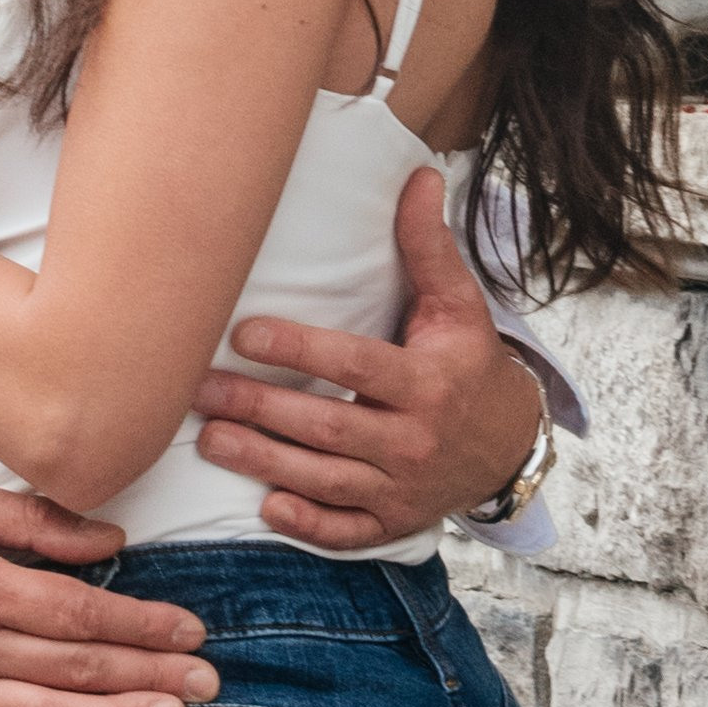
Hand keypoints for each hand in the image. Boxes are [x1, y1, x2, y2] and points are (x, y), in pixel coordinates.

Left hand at [193, 164, 540, 549]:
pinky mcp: (392, 523)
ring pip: (325, 480)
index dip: (299, 350)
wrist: (509, 446)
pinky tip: (266, 505)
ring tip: (209, 438)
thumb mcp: (457, 305)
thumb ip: (429, 246)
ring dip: (263, 462)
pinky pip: (346, 532)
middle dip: (259, 409)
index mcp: (428, 381)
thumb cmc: (467, 365)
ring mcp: (402, 488)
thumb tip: (419, 174)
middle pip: (327, 427)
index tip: (243, 333)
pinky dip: (308, 524)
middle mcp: (416, 439)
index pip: (355, 364)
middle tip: (198, 390)